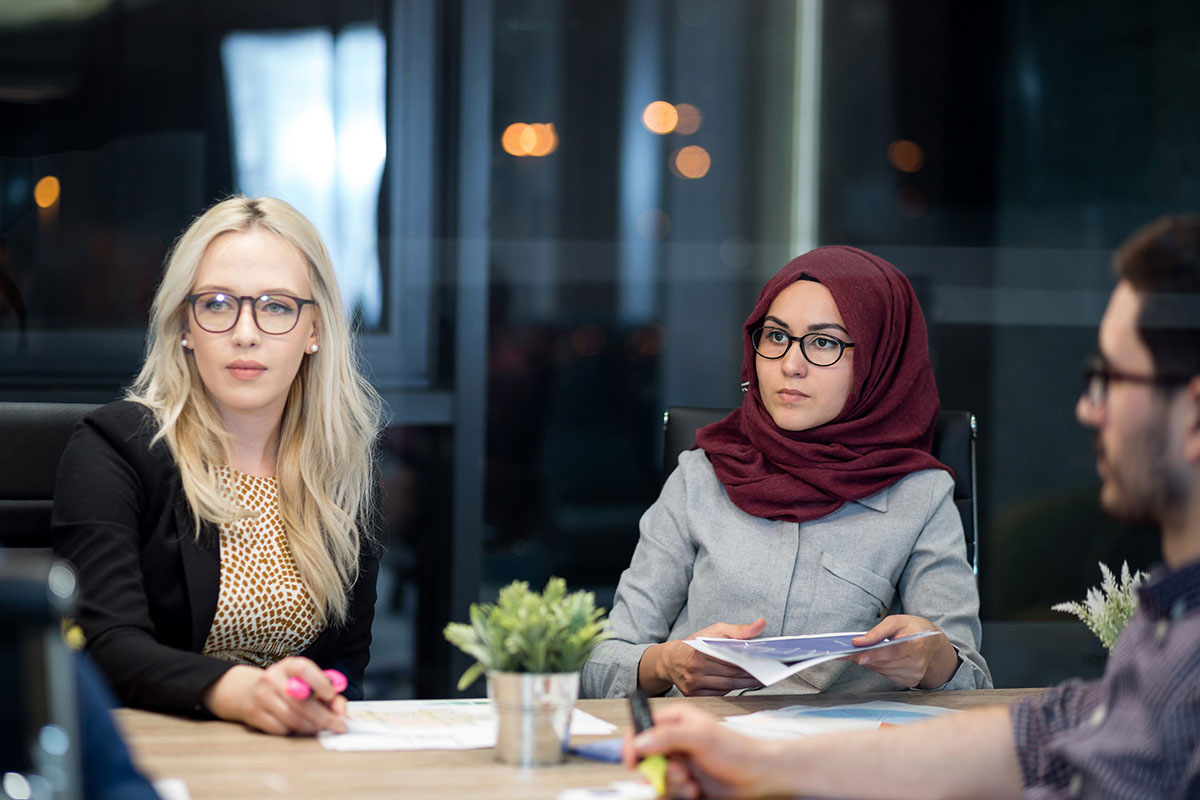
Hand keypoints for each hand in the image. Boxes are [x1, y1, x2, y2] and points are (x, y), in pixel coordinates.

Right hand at [203, 657, 348, 734]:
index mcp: (289, 666)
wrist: (247, 692)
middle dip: (323, 717)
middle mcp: (273, 678)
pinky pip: (279, 728)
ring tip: (319, 729)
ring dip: (310, 727)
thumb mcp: (306, 682)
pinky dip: (293, 731)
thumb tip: (341, 711)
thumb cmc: (287, 688)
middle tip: (338, 727)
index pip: (304, 669)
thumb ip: (329, 694)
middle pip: (300, 701)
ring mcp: (262, 696)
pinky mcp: (254, 714)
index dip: (319, 682)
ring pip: (291, 718)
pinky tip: (297, 728)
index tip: (331, 696)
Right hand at [622, 703, 784, 798]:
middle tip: (679, 772)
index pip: (641, 728)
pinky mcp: (686, 780)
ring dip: (672, 784)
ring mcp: (680, 761)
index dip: (632, 745)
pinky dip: (680, 793)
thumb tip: (639, 742)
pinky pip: (670, 790)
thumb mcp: (700, 737)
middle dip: (658, 771)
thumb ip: (667, 737)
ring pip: (657, 777)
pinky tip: (696, 790)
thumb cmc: (736, 750)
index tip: (632, 762)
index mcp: (675, 721)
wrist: (759, 775)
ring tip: (691, 783)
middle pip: (646, 758)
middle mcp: (674, 741)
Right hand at [638, 618, 765, 695]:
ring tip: (758, 680)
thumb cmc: (695, 644)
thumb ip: (738, 630)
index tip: (764, 664)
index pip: (731, 659)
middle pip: (731, 675)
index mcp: (700, 651)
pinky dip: (731, 690)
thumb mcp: (714, 631)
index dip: (749, 663)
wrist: (670, 661)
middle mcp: (695, 669)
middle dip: (750, 675)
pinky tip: (740, 684)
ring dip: (745, 684)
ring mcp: (693, 684)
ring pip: (727, 686)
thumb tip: (761, 624)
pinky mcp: (693, 694)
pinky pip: (718, 694)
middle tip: (766, 673)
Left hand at [846, 614, 958, 688]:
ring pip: (883, 670)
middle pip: (885, 662)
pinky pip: (886, 674)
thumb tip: (858, 642)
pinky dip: (878, 666)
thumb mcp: (896, 621)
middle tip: (846, 653)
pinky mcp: (910, 681)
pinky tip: (875, 659)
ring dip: (870, 662)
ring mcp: (914, 674)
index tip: (858, 656)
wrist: (932, 643)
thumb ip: (877, 631)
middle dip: (865, 657)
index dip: (875, 654)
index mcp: (917, 644)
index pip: (893, 651)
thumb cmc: (912, 628)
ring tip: (859, 653)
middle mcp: (917, 662)